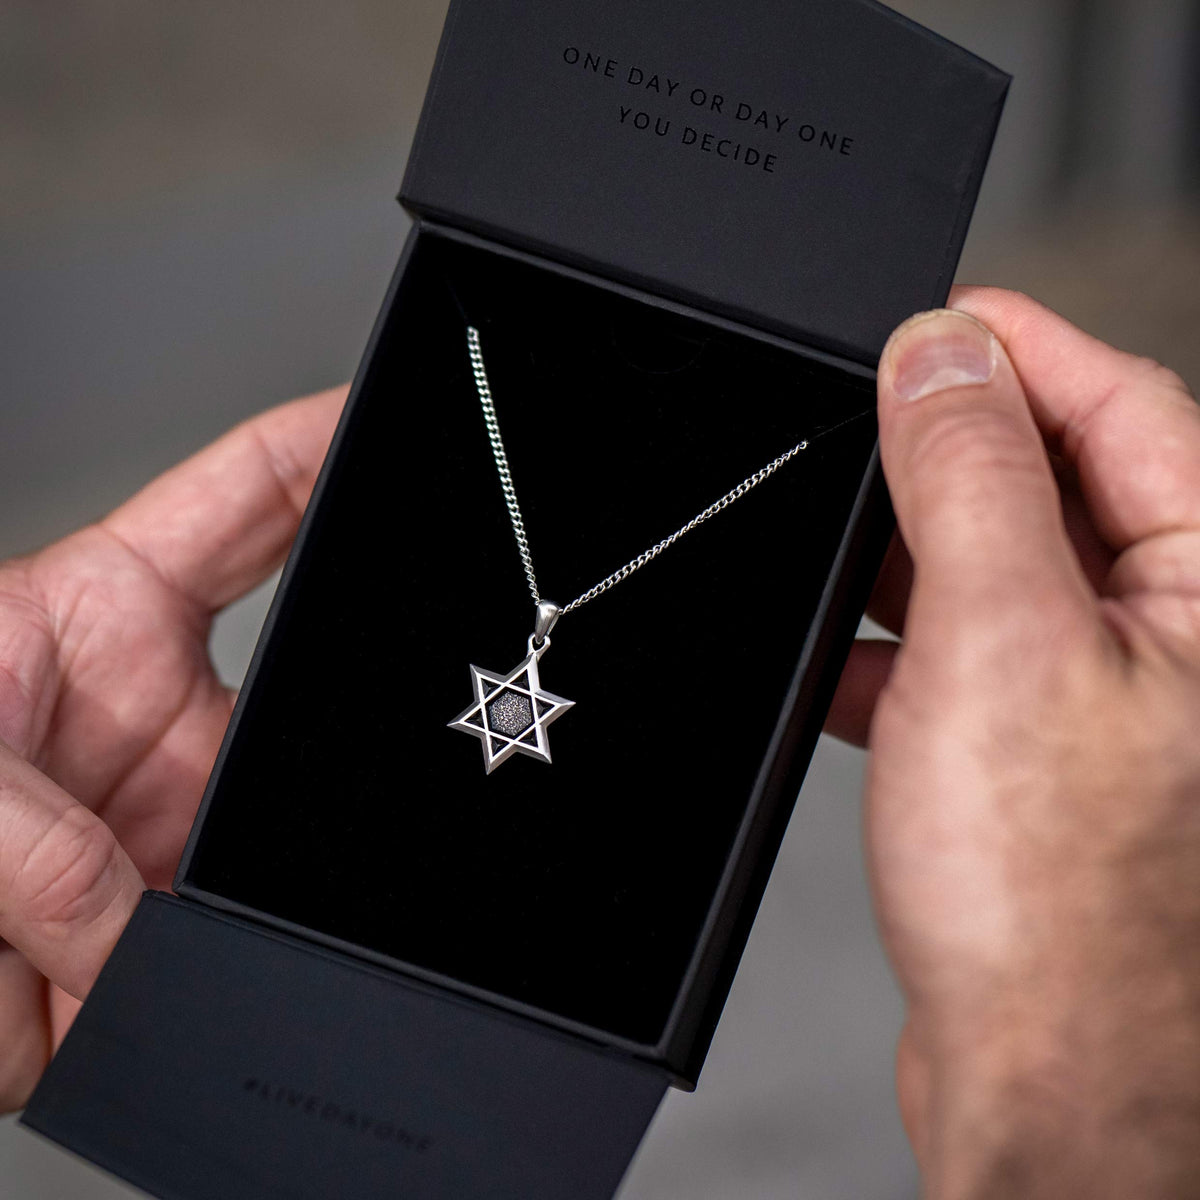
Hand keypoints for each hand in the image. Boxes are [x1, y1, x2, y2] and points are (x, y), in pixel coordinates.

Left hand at [0, 386, 344, 1113]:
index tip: (395, 420)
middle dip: (356, 663)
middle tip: (403, 667)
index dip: (327, 447)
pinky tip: (212, 958)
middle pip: (307, 661)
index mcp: (98, 617)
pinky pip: (243, 940)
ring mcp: (175, 821)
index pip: (248, 506)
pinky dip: (248, 955)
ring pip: (288, 818)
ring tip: (205, 877)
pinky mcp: (168, 926)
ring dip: (281, 847)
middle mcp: (154, 714)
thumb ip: (26, 837)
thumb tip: (124, 918)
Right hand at [827, 290, 1199, 1196]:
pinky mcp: (1044, 756)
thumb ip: (972, 479)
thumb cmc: (1062, 906)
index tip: (931, 322)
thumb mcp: (1001, 644)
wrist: (1051, 1088)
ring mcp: (1109, 699)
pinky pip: (969, 657)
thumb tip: (939, 358)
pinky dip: (899, 649)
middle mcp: (1179, 637)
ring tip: (840, 557)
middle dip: (952, 452)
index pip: (1126, 408)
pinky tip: (847, 666)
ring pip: (1002, 573)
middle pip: (1061, 482)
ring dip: (913, 557)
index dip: (1023, 349)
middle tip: (864, 428)